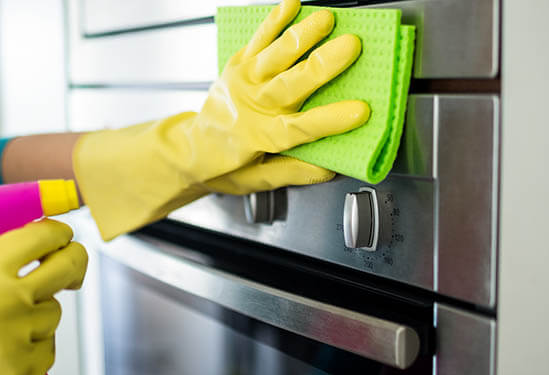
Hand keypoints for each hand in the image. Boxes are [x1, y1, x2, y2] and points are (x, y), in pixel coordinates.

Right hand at [0, 219, 87, 374]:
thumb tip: (18, 236)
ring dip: (38, 313)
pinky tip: (9, 347)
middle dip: (74, 261)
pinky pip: (48, 347)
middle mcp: (8, 298)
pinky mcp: (23, 366)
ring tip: (5, 322)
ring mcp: (18, 334)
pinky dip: (35, 346)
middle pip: (69, 265)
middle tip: (71, 264)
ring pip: (55, 311)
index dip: (58, 232)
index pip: (43, 235)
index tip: (61, 235)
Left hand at [73, 0, 369, 239]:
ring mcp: (243, 81)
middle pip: (290, 83)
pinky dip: (274, 20)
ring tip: (325, 19)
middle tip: (350, 46)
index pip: (300, 128)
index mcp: (260, 137)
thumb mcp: (257, 182)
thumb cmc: (224, 166)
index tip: (359, 111)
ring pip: (274, 55)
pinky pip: (257, 39)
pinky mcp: (238, 65)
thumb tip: (330, 170)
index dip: (330, 120)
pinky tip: (292, 5)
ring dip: (302, 35)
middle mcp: (252, 105)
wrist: (188, 148)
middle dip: (322, 63)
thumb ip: (294, 173)